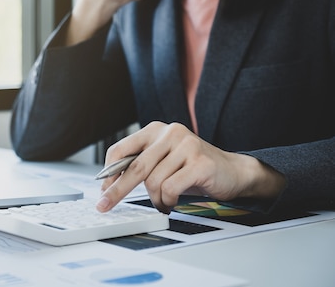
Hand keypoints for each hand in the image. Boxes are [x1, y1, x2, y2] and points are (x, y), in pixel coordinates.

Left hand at [96, 122, 285, 213]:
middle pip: (134, 167)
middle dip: (117, 190)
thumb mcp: (162, 161)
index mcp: (155, 130)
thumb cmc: (192, 169)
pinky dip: (168, 201)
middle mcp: (169, 133)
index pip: (121, 149)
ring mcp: (186, 145)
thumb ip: (140, 165)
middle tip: (105, 205)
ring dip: (155, 200)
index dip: (109, 172)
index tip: (102, 189)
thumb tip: (109, 183)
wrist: (232, 172)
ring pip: (153, 182)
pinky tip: (173, 202)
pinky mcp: (200, 162)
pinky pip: (170, 188)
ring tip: (164, 202)